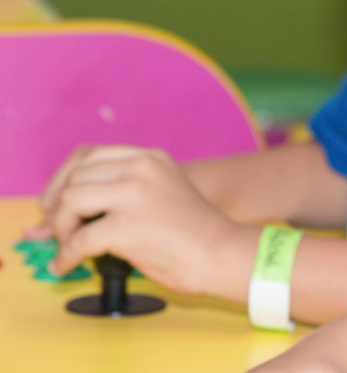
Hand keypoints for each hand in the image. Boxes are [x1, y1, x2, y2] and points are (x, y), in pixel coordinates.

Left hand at [42, 145, 256, 298]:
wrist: (220, 253)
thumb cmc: (191, 232)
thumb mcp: (160, 192)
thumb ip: (119, 191)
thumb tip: (54, 211)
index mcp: (150, 157)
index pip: (88, 154)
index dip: (63, 178)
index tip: (56, 201)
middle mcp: (141, 168)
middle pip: (75, 177)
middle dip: (58, 207)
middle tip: (63, 230)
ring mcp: (134, 195)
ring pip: (70, 201)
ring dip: (62, 228)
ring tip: (71, 245)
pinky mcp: (127, 226)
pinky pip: (78, 239)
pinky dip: (65, 256)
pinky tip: (67, 265)